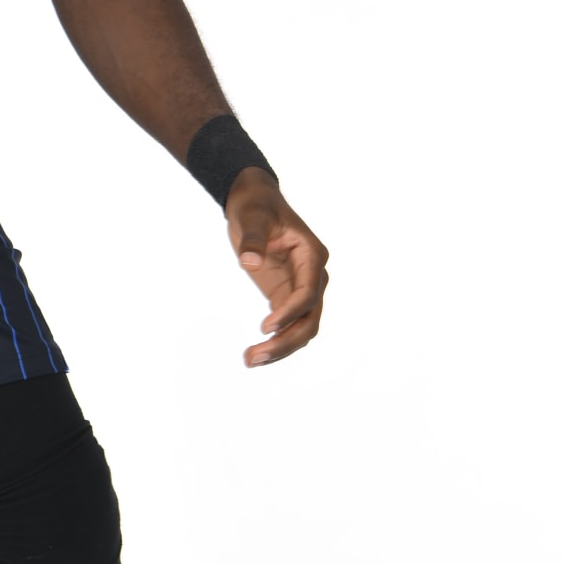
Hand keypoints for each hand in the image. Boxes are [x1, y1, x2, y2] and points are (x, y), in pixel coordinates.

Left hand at [227, 172, 328, 366]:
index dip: (290, 312)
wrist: (254, 203)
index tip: (265, 327)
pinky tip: (256, 354)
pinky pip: (289, 326)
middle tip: (253, 357)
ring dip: (281, 348)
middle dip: (285, 341)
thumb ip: (253, 239)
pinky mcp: (288, 296)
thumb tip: (249, 262)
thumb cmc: (256, 206)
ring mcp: (302, 289)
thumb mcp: (253, 217)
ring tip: (250, 360)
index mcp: (312, 255)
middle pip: (309, 319)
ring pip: (302, 328)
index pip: (308, 292)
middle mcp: (313, 275)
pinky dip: (276, 341)